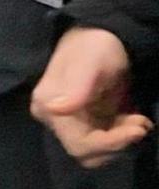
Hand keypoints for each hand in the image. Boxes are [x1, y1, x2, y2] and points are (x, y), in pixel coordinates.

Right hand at [33, 26, 151, 166]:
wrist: (101, 35)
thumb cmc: (95, 47)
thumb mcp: (90, 64)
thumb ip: (76, 88)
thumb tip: (56, 110)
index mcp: (48, 107)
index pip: (78, 144)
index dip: (109, 144)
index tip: (138, 129)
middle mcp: (54, 119)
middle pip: (86, 153)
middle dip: (117, 144)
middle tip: (140, 123)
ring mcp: (68, 122)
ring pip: (97, 151)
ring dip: (122, 140)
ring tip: (138, 119)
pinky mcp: (83, 122)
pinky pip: (103, 141)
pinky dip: (122, 135)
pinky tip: (133, 117)